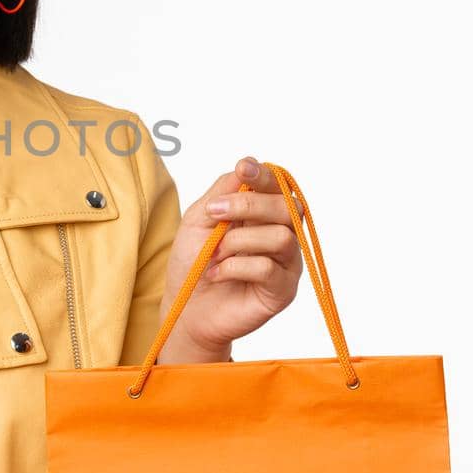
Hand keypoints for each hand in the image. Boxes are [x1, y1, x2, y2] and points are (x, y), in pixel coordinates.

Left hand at [157, 156, 303, 360]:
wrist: (185, 307)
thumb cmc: (193, 262)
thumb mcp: (199, 219)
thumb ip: (223, 192)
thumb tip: (246, 165)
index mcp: (264, 214)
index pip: (277, 186)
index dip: (264, 175)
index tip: (244, 168)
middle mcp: (282, 234)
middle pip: (286, 207)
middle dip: (248, 205)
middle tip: (214, 213)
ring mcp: (286, 263)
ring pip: (280, 236)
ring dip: (237, 242)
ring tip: (215, 254)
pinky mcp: (283, 291)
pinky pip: (268, 268)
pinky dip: (235, 267)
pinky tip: (218, 274)